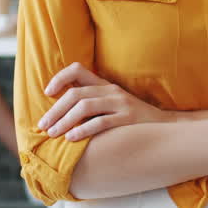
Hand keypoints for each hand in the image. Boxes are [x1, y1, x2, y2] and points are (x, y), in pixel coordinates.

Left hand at [37, 62, 169, 140]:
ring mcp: (120, 104)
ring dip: (65, 120)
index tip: (47, 92)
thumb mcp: (111, 105)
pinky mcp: (127, 119)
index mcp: (104, 84)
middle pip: (75, 93)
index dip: (59, 77)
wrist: (164, 128)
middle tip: (43, 125)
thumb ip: (90, 103)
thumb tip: (59, 112)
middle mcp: (110, 91)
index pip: (77, 69)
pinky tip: (72, 138)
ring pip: (85, 106)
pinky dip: (83, 130)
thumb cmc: (130, 120)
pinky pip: (101, 122)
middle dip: (55, 109)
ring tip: (53, 133)